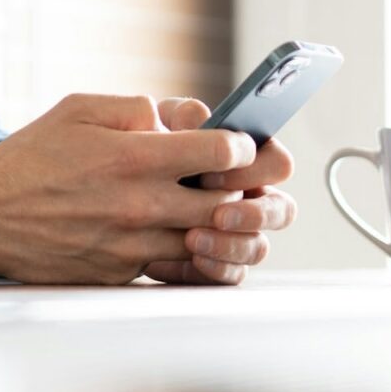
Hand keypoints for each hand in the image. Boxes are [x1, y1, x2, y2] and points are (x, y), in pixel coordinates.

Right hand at [0, 93, 257, 283]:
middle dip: (242, 189)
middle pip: (226, 203)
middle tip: (238, 180)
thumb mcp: (80, 109)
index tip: (236, 145)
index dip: (240, 146)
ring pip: (205, 241)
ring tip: (207, 206)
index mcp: (133, 157)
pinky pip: (171, 265)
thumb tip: (180, 117)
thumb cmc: (30, 158)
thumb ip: (137, 107)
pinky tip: (175, 232)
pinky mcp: (120, 273)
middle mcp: (139, 205)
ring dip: (216, 224)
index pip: (219, 152)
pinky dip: (183, 250)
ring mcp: (132, 245)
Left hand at [142, 97, 295, 285]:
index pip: (277, 164)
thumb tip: (199, 120)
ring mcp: (235, 233)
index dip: (255, 169)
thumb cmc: (140, 146)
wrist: (109, 189)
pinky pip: (232, 274)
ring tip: (193, 239)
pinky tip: (189, 257)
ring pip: (258, 247)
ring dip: (231, 244)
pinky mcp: (216, 261)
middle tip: (218, 214)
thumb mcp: (156, 123)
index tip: (215, 171)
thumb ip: (181, 117)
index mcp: (244, 159)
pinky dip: (214, 268)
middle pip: (281, 210)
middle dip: (255, 213)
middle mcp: (247, 196)